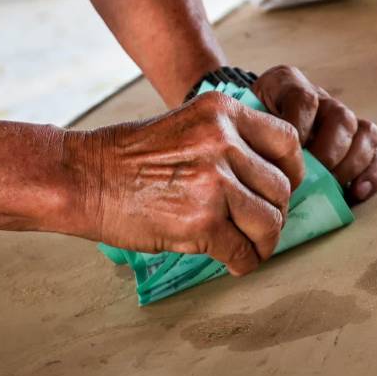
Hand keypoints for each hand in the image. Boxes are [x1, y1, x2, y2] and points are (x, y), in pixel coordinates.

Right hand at [66, 92, 303, 274]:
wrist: (85, 177)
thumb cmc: (127, 157)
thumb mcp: (186, 126)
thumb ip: (227, 142)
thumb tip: (267, 178)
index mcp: (221, 112)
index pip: (286, 141)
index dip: (290, 171)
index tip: (280, 189)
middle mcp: (222, 141)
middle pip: (281, 187)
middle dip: (274, 213)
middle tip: (259, 225)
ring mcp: (214, 181)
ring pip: (269, 222)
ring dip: (263, 242)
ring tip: (249, 247)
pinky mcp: (202, 221)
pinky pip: (243, 252)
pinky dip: (243, 263)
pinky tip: (232, 261)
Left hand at [254, 65, 376, 204]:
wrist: (249, 121)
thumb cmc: (244, 127)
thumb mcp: (240, 121)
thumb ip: (249, 134)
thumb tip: (261, 171)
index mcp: (288, 84)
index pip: (303, 98)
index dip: (299, 128)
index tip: (285, 154)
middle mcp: (320, 98)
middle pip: (340, 117)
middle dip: (328, 152)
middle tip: (312, 177)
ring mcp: (340, 117)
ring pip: (363, 133)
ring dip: (350, 164)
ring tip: (333, 186)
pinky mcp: (356, 141)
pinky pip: (375, 152)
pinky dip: (371, 174)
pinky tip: (357, 192)